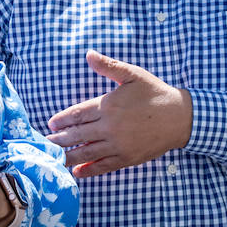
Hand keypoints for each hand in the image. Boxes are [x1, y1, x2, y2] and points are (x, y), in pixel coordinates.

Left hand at [46, 51, 191, 177]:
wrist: (179, 117)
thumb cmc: (155, 93)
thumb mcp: (133, 75)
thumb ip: (109, 66)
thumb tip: (89, 54)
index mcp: (108, 105)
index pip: (78, 114)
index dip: (63, 119)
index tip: (52, 123)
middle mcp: (110, 127)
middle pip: (78, 135)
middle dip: (60, 139)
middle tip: (47, 142)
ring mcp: (118, 145)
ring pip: (87, 152)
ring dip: (69, 156)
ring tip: (56, 158)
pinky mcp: (127, 158)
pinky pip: (103, 166)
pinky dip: (89, 170)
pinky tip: (77, 172)